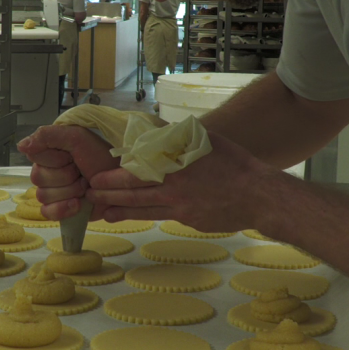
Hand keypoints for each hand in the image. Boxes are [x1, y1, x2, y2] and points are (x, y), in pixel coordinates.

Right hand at [17, 125, 119, 219]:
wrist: (120, 182)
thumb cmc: (102, 157)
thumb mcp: (77, 137)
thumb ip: (49, 136)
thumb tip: (21, 145)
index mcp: (49, 152)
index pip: (35, 157)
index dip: (54, 159)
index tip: (71, 156)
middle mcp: (47, 171)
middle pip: (38, 178)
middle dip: (65, 176)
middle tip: (81, 172)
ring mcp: (53, 191)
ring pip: (43, 196)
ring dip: (69, 191)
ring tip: (85, 186)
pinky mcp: (60, 209)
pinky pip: (47, 213)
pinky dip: (63, 209)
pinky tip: (77, 204)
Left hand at [86, 131, 280, 231]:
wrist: (258, 195)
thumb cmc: (234, 163)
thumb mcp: (205, 141)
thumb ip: (178, 137)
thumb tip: (157, 129)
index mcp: (175, 167)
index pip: (136, 174)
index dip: (113, 179)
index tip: (96, 178)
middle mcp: (174, 189)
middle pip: (134, 195)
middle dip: (109, 197)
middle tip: (90, 196)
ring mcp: (181, 208)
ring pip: (144, 210)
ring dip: (121, 212)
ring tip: (104, 214)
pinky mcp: (190, 220)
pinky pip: (164, 216)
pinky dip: (147, 216)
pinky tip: (136, 217)